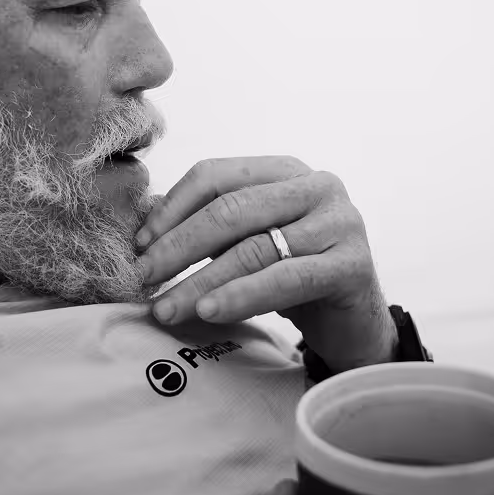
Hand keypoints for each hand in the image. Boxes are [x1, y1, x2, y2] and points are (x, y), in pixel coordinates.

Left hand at [136, 156, 395, 372]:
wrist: (355, 324)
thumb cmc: (293, 276)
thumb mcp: (248, 242)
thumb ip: (206, 225)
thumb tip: (143, 217)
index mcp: (285, 170)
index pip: (215, 176)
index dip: (171, 208)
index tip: (137, 245)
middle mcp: (317, 186)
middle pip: (231, 209)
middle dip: (178, 246)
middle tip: (143, 278)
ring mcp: (340, 222)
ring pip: (253, 248)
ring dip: (200, 281)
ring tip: (166, 308)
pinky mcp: (353, 263)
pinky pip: (286, 278)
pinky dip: (242, 295)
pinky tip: (210, 312)